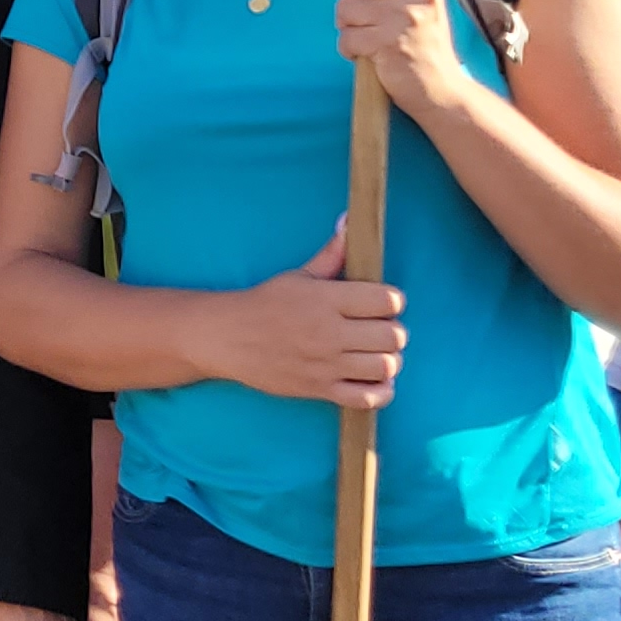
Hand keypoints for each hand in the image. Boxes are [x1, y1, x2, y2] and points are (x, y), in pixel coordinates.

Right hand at [194, 217, 405, 406]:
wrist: (227, 337)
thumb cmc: (264, 303)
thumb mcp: (298, 275)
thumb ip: (331, 254)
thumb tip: (349, 222)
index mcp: (326, 299)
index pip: (387, 300)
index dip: (392, 300)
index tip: (382, 303)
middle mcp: (330, 332)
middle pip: (393, 335)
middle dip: (393, 331)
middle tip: (379, 329)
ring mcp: (326, 364)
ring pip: (386, 366)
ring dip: (389, 359)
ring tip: (376, 353)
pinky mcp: (320, 389)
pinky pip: (369, 398)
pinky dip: (381, 391)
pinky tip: (373, 378)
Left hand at [335, 0, 468, 121]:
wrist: (440, 89)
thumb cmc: (421, 42)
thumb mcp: (419, 0)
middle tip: (363, 13)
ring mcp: (404, 17)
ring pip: (345, 7)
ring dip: (347, 26)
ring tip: (370, 36)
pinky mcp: (388, 43)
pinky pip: (346, 37)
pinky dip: (349, 49)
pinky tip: (369, 54)